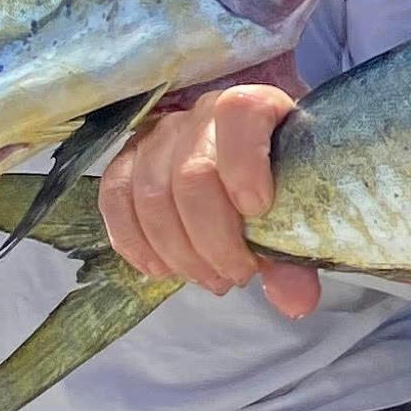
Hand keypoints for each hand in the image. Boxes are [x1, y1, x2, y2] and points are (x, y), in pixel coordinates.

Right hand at [96, 68, 318, 318]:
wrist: (248, 170)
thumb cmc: (278, 189)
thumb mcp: (296, 218)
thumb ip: (295, 256)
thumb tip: (294, 302)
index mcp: (256, 108)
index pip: (239, 113)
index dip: (244, 164)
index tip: (258, 211)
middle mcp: (201, 113)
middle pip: (191, 176)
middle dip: (213, 241)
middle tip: (237, 275)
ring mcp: (159, 135)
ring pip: (151, 195)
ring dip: (179, 252)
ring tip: (209, 279)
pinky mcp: (128, 160)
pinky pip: (114, 198)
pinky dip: (134, 242)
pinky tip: (161, 270)